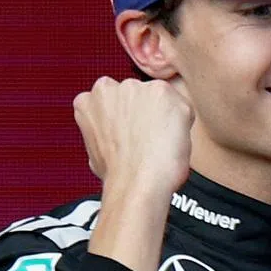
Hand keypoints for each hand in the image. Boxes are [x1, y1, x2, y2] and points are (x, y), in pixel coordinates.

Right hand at [73, 77, 193, 198]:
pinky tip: (172, 138)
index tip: (134, 131)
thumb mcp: (97, 146)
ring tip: (159, 140)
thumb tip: (117, 129)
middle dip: (146, 111)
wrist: (137, 182)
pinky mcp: (161, 92)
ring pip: (160, 97)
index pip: (117, 100)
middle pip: (138, 94)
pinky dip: (183, 120)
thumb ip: (105, 126)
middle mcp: (108, 88)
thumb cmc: (119, 173)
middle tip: (149, 137)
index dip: (129, 117)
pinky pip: (182, 105)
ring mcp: (135, 88)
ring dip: (165, 114)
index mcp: (87, 101)